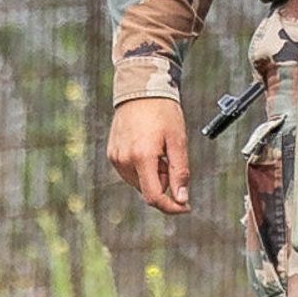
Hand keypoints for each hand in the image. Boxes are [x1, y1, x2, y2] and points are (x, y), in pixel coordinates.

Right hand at [102, 93, 194, 217]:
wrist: (141, 89)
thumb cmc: (162, 112)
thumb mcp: (178, 141)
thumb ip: (180, 172)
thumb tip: (182, 199)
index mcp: (142, 157)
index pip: (154, 197)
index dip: (171, 207)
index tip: (185, 207)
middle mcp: (124, 160)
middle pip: (148, 190)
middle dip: (164, 183)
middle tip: (171, 159)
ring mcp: (116, 157)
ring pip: (139, 182)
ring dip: (153, 175)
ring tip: (159, 151)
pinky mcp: (112, 154)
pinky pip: (130, 172)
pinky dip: (142, 168)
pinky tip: (148, 148)